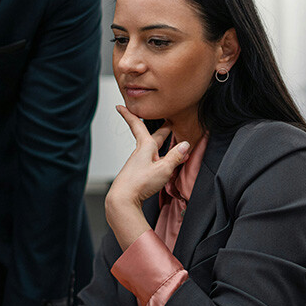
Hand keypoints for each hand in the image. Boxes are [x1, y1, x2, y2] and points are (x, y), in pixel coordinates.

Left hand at [104, 106, 190, 249]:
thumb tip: (186, 145)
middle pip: (150, 137)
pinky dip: (157, 158)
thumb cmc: (140, 183)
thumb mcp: (163, 169)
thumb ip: (175, 157)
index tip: (120, 106)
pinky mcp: (138, 173)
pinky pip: (150, 161)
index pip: (137, 126)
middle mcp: (140, 153)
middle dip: (159, 130)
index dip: (129, 115)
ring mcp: (138, 163)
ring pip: (150, 149)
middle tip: (166, 123)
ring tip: (168, 142)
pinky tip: (161, 163)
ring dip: (159, 144)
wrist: (123, 200)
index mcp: (145, 146)